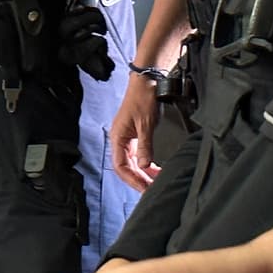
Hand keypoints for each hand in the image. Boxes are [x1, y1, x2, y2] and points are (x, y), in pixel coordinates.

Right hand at [111, 75, 162, 191]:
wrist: (146, 82)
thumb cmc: (143, 99)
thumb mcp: (146, 125)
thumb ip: (145, 147)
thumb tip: (144, 166)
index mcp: (118, 137)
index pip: (121, 166)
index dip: (132, 179)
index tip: (144, 188)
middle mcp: (120, 139)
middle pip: (126, 167)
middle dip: (138, 179)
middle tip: (151, 189)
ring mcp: (127, 138)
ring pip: (132, 162)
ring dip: (142, 173)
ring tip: (154, 182)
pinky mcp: (134, 136)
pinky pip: (137, 155)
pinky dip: (145, 164)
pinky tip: (154, 169)